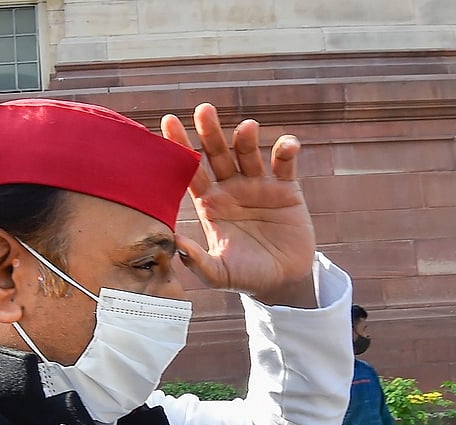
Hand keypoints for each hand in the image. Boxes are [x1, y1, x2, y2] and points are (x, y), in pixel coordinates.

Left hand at [163, 103, 316, 307]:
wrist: (282, 282)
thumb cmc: (245, 276)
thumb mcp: (218, 273)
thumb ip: (196, 260)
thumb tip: (173, 242)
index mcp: (210, 204)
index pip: (191, 170)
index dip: (180, 147)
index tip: (168, 122)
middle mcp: (231, 189)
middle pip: (218, 154)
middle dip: (210, 132)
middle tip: (204, 110)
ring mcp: (258, 186)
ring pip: (249, 154)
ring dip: (247, 139)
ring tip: (247, 128)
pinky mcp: (287, 189)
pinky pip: (285, 165)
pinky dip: (286, 152)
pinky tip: (287, 145)